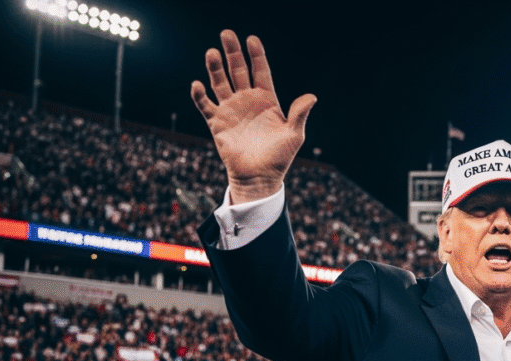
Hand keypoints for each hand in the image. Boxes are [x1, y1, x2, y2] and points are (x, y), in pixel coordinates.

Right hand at [191, 30, 315, 203]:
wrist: (259, 177)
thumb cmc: (279, 158)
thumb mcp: (294, 135)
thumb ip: (300, 114)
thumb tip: (312, 96)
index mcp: (267, 100)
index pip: (260, 71)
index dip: (256, 55)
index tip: (252, 39)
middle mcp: (247, 101)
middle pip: (238, 70)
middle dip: (232, 52)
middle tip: (227, 34)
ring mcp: (231, 110)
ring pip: (220, 83)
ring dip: (215, 68)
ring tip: (212, 52)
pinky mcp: (217, 123)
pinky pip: (205, 105)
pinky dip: (200, 95)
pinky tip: (198, 84)